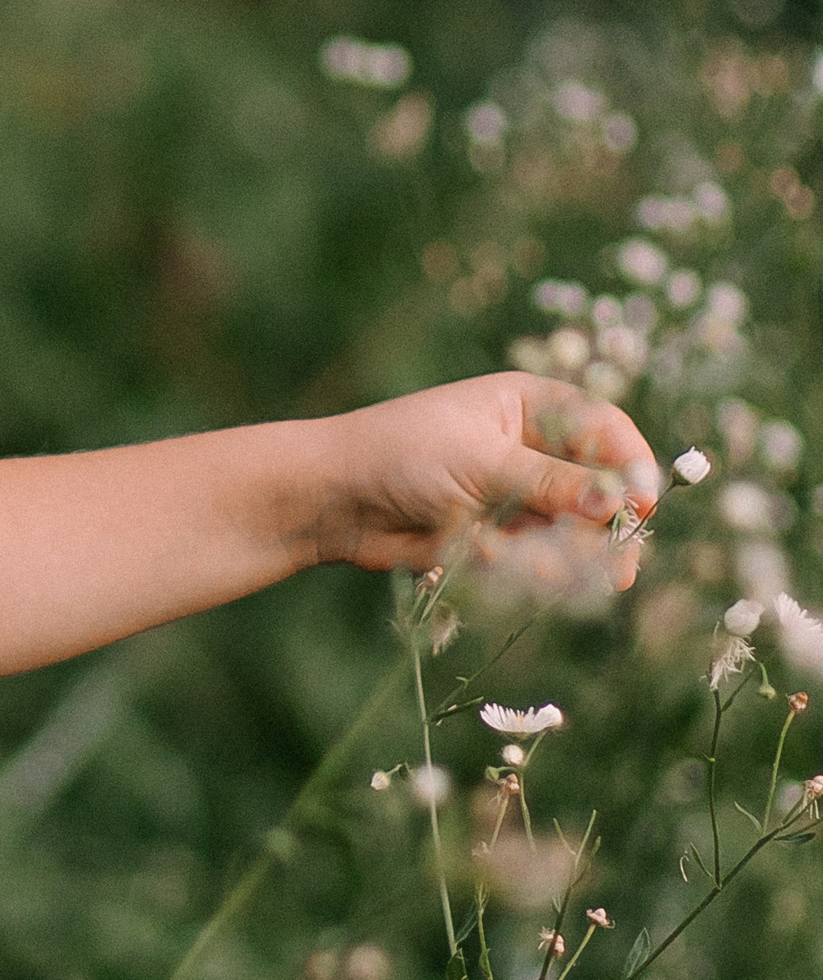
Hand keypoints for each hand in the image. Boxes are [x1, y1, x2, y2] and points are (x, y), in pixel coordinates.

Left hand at [310, 372, 658, 579]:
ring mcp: (518, 494)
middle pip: (600, 485)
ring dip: (569, 554)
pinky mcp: (501, 537)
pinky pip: (540, 557)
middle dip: (608, 524)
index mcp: (530, 405)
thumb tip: (617, 501)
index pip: (604, 429)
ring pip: (574, 530)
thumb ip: (550, 484)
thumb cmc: (401, 456)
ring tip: (550, 574)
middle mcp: (532, 447)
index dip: (630, 464)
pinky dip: (532, 568)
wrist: (334, 498)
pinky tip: (500, 566)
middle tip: (618, 566)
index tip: (643, 504)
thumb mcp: (481, 462)